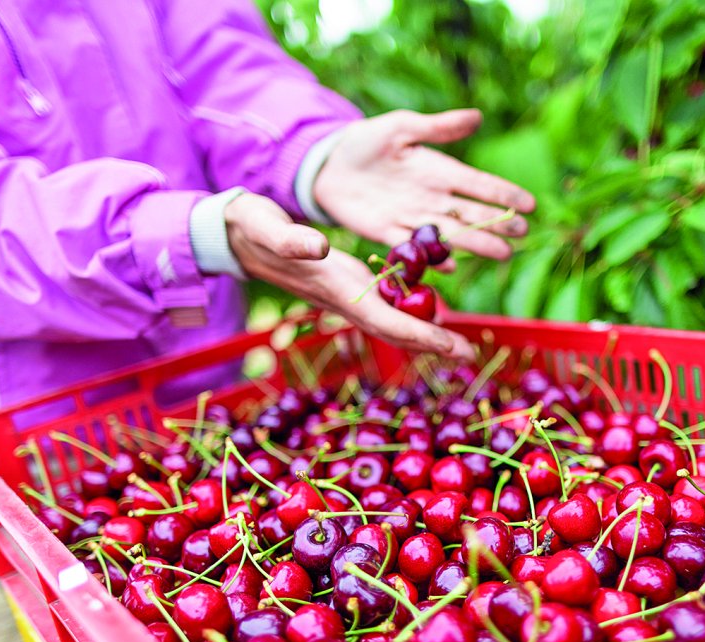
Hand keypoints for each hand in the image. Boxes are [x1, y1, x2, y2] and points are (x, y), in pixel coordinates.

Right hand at [224, 193, 474, 358]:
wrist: (235, 236)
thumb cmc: (251, 227)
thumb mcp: (266, 225)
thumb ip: (289, 237)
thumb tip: (318, 246)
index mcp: (334, 287)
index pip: (383, 319)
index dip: (419, 334)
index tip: (451, 344)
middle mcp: (344, 298)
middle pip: (394, 330)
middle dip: (431, 344)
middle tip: (469, 353)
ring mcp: (346, 295)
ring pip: (392, 321)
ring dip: (425, 334)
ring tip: (459, 343)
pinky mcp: (347, 285)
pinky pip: (384, 306)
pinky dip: (411, 313)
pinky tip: (432, 312)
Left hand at [313, 109, 535, 265]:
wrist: (330, 165)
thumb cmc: (368, 141)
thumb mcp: (401, 127)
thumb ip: (437, 127)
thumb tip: (477, 117)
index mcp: (440, 170)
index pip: (479, 183)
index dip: (505, 193)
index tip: (530, 204)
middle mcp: (433, 198)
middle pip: (472, 213)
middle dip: (498, 223)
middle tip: (522, 234)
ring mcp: (413, 218)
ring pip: (451, 234)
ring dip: (477, 244)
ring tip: (503, 253)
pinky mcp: (389, 233)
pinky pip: (415, 248)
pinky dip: (433, 258)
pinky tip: (451, 268)